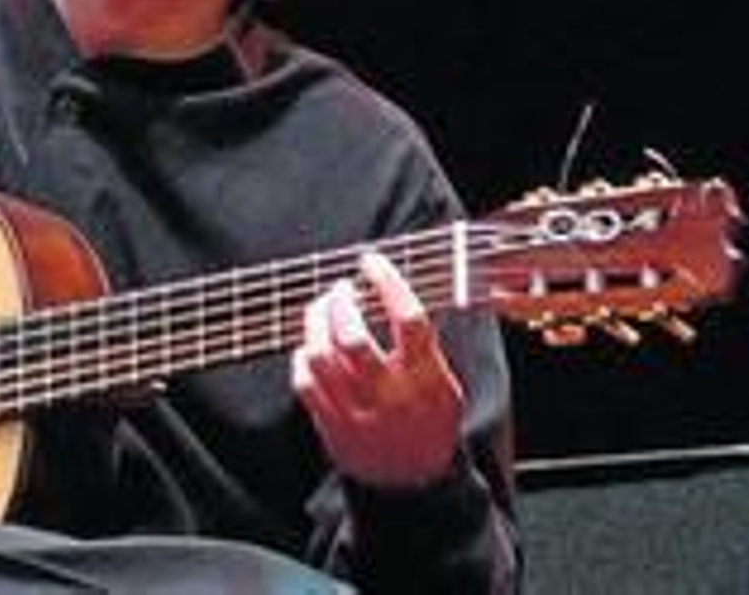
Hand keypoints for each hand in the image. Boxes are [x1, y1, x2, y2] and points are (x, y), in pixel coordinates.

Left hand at [291, 251, 463, 487]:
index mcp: (426, 380)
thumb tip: (397, 292)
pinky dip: (302, 355)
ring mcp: (356, 412)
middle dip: (341, 301)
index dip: (388, 281)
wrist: (412, 485)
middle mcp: (390, 395)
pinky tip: (311, 345)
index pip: (409, 318)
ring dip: (316, 322)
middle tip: (341, 287)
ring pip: (321, 355)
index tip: (372, 262)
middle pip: (353, 336)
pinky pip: (304, 381)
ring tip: (322, 308)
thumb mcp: (446, 386)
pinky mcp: (330, 424)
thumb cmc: (430, 426)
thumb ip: (425, 346)